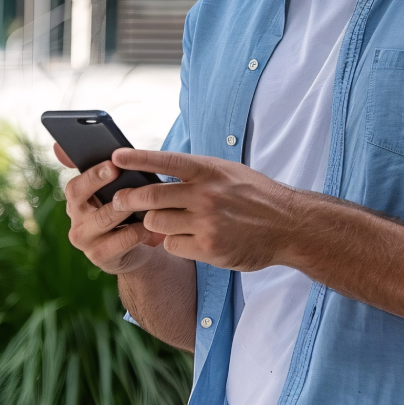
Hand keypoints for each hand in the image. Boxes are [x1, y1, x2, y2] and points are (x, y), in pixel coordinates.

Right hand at [55, 143, 163, 274]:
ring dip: (126, 204)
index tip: (112, 163)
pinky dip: (141, 229)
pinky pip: (123, 239)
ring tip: (145, 194)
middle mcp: (76, 219)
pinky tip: (154, 223)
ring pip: (105, 217)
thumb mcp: (118, 188)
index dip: (92, 174)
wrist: (138, 247)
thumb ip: (105, 168)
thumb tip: (62, 145)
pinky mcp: (100, 257)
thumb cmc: (129, 208)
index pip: (75, 185)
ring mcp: (86, 240)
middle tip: (120, 172)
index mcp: (78, 199)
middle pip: (81, 198)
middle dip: (101, 182)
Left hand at [110, 149, 300, 271]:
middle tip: (119, 201)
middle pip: (152, 196)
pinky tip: (188, 239)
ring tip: (164, 221)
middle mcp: (206, 193)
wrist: (288, 224)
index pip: (166, 160)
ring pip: (157, 223)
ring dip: (155, 223)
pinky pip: (172, 246)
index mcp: (210, 170)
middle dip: (130, 199)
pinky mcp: (208, 248)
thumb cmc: (256, 195)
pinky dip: (174, 243)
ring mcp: (206, 222)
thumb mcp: (229, 172)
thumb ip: (198, 174)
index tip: (115, 156)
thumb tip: (161, 174)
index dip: (138, 158)